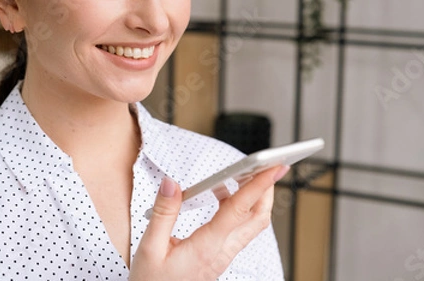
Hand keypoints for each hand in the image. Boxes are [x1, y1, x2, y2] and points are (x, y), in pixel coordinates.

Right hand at [129, 165, 289, 280]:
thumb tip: (171, 183)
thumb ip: (163, 213)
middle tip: (269, 165)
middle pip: (258, 218)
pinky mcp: (220, 257)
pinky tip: (222, 195)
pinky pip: (239, 230)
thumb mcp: (149, 247)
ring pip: (251, 224)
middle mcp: (221, 252)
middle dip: (267, 190)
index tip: (274, 167)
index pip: (239, 210)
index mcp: (206, 248)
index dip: (258, 185)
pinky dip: (239, 208)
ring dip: (254, 198)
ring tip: (241, 174)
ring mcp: (223, 256)